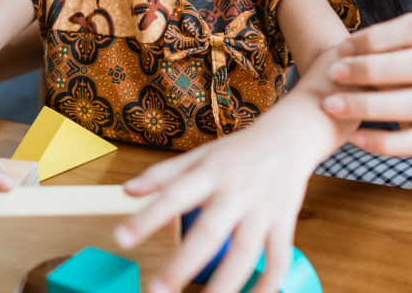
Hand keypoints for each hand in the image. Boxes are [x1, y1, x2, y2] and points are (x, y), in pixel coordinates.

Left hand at [115, 120, 316, 292]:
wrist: (290, 135)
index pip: (175, 195)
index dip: (148, 217)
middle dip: (183, 263)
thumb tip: (127, 191)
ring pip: (245, 252)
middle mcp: (236, 192)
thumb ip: (164, 174)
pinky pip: (279, 258)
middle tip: (157, 289)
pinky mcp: (284, 221)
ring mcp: (263, 209)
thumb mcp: (201, 154)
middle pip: (210, 232)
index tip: (122, 239)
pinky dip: (268, 283)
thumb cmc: (239, 150)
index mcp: (211, 173)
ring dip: (225, 283)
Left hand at [321, 13, 411, 157]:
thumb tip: (343, 55)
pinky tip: (354, 138)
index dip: (376, 38)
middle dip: (373, 69)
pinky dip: (384, 141)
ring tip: (334, 106)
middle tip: (334, 74)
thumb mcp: (401, 54)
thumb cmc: (409, 74)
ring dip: (371, 105)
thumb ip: (379, 52)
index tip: (342, 49)